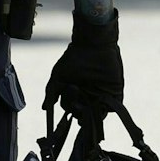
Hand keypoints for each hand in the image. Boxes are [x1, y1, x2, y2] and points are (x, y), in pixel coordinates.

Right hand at [44, 11, 122, 126]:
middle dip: (81, 113)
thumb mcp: (58, 75)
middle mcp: (89, 96)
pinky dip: (108, 108)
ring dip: (94, 115)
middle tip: (79, 106)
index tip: (70, 102)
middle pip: (85, 114)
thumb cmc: (73, 58)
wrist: (93, 44)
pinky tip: (101, 104)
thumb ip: (51, 92)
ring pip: (99, 114)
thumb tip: (44, 108)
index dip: (71, 108)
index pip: (72, 109)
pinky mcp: (115, 93)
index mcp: (76, 94)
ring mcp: (102, 95)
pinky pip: (114, 106)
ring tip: (89, 108)